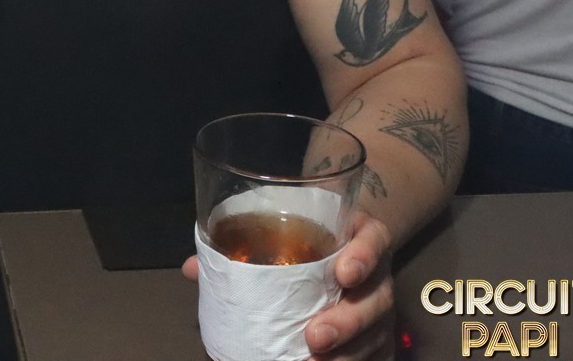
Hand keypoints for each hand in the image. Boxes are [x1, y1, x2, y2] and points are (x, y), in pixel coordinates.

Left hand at [181, 211, 393, 360]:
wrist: (343, 242)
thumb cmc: (308, 232)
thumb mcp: (282, 224)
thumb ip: (240, 241)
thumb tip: (193, 269)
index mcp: (359, 235)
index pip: (373, 241)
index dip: (363, 257)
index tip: (343, 273)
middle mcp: (377, 273)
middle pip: (376, 298)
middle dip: (348, 322)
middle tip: (315, 337)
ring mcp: (379, 307)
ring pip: (378, 334)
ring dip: (349, 353)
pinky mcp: (378, 335)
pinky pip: (378, 353)